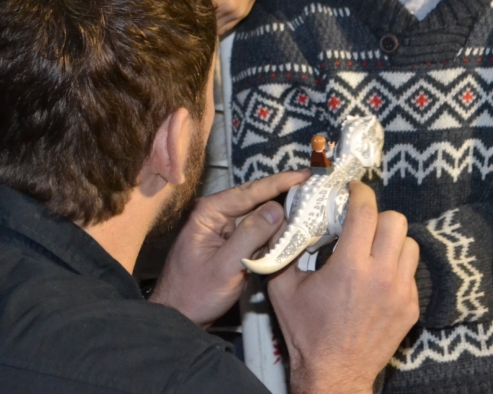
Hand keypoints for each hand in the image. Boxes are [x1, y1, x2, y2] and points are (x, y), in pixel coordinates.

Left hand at [150, 171, 308, 326]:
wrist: (179, 318)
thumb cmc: (195, 293)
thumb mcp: (226, 265)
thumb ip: (250, 235)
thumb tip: (277, 209)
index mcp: (208, 212)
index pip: (249, 191)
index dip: (279, 182)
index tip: (304, 174)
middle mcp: (215, 214)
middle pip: (255, 199)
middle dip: (283, 193)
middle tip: (313, 185)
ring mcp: (222, 228)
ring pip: (258, 216)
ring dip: (281, 214)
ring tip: (309, 203)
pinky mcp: (230, 243)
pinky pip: (255, 232)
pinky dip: (272, 232)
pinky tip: (291, 228)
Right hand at [268, 182, 419, 393]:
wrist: (334, 373)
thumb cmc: (307, 332)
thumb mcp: (284, 288)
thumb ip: (286, 251)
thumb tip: (287, 222)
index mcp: (350, 266)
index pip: (366, 211)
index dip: (359, 193)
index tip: (352, 191)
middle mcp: (381, 275)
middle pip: (395, 221)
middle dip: (377, 216)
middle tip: (361, 223)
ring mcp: (401, 292)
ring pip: (409, 244)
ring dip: (391, 240)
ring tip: (372, 249)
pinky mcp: (410, 307)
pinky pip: (411, 272)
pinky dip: (396, 266)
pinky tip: (377, 277)